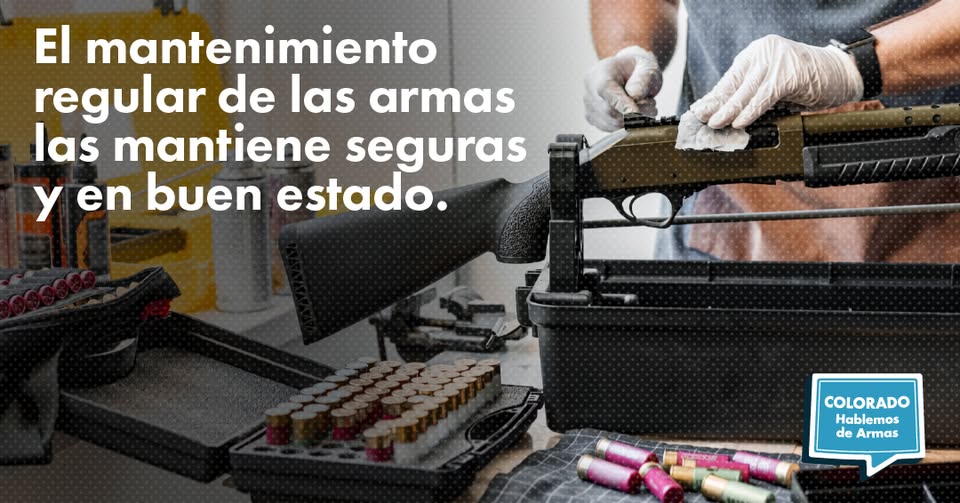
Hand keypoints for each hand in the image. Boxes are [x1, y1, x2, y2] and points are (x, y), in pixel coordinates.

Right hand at [584, 45, 661, 130]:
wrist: (629, 73)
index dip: (620, 104)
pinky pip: (611, 129)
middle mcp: (590, 90)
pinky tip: (634, 113)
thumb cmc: (638, 68)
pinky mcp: (593, 119)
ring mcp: (589, 107)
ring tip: (645, 107)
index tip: (636, 113)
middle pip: (609, 111)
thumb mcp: (648, 66)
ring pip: (611, 123)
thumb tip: (635, 96)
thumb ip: (643, 78)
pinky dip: (627, 125)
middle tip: (652, 105)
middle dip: (634, 113)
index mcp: (600, 73)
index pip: (605, 90)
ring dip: (632, 120)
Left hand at [690, 35, 863, 129]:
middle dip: (715, 105)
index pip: (729, 79)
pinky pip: (764, 97)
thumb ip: (754, 95)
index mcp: (757, 54)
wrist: (845, 72)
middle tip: (701, 120)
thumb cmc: (810, 80)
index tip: (698, 111)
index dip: (713, 98)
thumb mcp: (776, 86)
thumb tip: (726, 115)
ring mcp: (776, 61)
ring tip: (716, 124)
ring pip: (746, 91)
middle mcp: (763, 52)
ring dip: (729, 111)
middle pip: (734, 84)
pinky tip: (740, 122)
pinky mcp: (788, 73)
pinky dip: (751, 111)